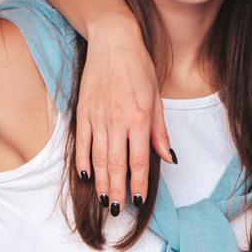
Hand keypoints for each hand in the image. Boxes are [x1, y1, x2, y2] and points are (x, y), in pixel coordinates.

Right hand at [75, 17, 171, 210]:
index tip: (138, 199)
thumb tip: (169, 158)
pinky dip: (83, 162)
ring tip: (103, 200)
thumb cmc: (139, 68)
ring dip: (101, 182)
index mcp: (139, 117)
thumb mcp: (156, 98)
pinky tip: (86, 177)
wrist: (114, 42)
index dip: (138, 183)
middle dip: (117, 190)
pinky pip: (82, 144)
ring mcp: (97, 117)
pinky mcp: (83, 112)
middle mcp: (116, 120)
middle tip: (117, 209)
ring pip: (98, 158)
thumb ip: (159, 132)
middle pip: (116, 164)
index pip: (138, 160)